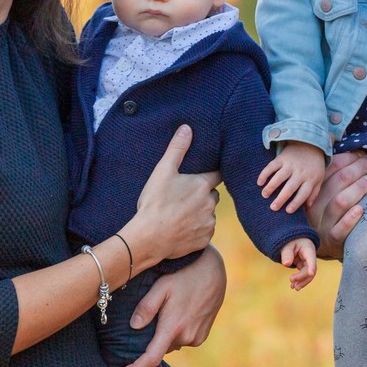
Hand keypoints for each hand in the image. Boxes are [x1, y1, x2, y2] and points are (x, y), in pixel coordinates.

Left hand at [117, 245, 226, 366]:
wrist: (213, 271)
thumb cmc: (184, 275)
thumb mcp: (162, 286)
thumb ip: (147, 307)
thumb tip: (134, 326)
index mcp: (173, 327)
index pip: (151, 358)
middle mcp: (186, 337)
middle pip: (161, 347)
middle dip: (154, 338)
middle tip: (154, 315)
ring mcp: (197, 337)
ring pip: (172, 343)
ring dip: (167, 333)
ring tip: (171, 309)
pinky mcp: (203, 335)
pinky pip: (183, 339)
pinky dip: (178, 332)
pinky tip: (181, 312)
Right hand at [123, 125, 219, 267]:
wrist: (149, 238)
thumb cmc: (155, 203)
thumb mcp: (163, 171)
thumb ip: (177, 149)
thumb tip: (187, 128)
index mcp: (202, 185)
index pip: (216, 175)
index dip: (210, 174)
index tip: (204, 175)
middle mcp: (210, 203)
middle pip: (212, 195)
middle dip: (202, 195)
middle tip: (183, 197)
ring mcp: (208, 222)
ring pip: (208, 213)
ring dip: (200, 212)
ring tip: (180, 214)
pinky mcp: (204, 239)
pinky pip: (205, 231)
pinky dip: (197, 229)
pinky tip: (182, 228)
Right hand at [258, 141, 325, 212]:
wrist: (310, 144)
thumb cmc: (314, 166)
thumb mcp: (318, 179)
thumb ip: (314, 193)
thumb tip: (307, 207)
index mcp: (310, 179)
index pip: (303, 193)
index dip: (296, 203)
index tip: (288, 211)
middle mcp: (300, 172)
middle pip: (290, 187)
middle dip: (281, 198)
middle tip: (273, 208)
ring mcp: (290, 165)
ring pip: (279, 177)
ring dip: (271, 186)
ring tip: (264, 195)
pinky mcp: (282, 158)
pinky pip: (272, 166)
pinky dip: (264, 174)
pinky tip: (259, 182)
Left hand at [281, 237, 316, 289]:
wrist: (292, 240)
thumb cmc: (290, 241)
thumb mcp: (287, 245)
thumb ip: (286, 253)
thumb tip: (286, 264)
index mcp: (308, 249)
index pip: (311, 259)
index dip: (312, 266)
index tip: (311, 274)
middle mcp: (310, 257)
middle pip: (310, 269)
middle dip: (302, 277)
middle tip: (292, 282)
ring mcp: (307, 262)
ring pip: (308, 274)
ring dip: (302, 281)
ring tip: (293, 287)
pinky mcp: (304, 266)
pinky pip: (303, 275)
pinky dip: (299, 280)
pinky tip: (293, 286)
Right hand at [306, 150, 366, 258]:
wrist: (314, 249)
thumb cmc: (326, 215)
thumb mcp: (324, 195)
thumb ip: (334, 176)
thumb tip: (356, 151)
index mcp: (313, 191)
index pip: (330, 169)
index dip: (348, 159)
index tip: (362, 153)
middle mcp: (315, 206)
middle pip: (337, 181)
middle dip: (357, 168)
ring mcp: (323, 224)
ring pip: (339, 202)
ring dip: (358, 188)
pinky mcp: (333, 241)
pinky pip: (340, 230)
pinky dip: (350, 219)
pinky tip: (361, 210)